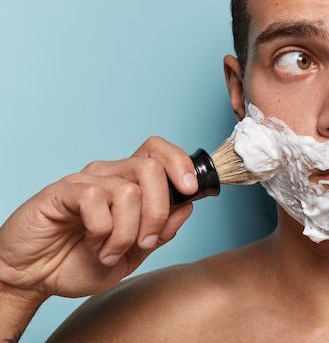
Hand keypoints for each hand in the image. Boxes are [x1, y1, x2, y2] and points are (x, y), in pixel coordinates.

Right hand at [0, 136, 196, 298]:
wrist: (34, 279)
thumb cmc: (79, 263)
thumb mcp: (133, 254)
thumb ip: (160, 232)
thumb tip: (188, 206)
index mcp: (128, 184)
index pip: (158, 152)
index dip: (180, 163)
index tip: (192, 190)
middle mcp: (108, 175)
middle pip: (151, 168)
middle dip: (159, 211)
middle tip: (146, 242)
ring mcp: (84, 181)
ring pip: (129, 190)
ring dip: (127, 232)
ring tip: (110, 251)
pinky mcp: (60, 192)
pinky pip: (95, 199)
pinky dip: (102, 230)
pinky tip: (93, 244)